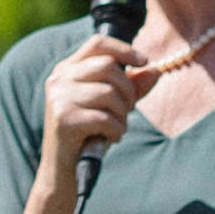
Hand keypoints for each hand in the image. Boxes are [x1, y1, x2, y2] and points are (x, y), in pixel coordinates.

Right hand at [38, 30, 157, 198]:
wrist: (63, 170)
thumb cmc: (89, 134)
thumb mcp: (111, 106)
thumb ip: (132, 87)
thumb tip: (155, 70)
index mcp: (67, 70)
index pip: (97, 43)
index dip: (124, 49)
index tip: (143, 61)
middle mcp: (59, 79)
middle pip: (107, 66)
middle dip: (128, 89)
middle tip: (127, 109)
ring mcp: (59, 98)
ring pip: (109, 92)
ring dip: (123, 114)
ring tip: (117, 127)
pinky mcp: (64, 119)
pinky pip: (105, 117)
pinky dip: (116, 130)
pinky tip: (110, 138)